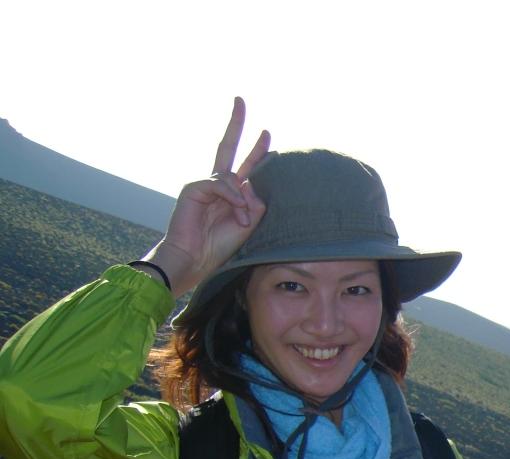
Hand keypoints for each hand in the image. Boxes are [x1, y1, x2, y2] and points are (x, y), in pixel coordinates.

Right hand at [139, 97, 269, 298]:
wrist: (194, 260)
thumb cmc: (219, 246)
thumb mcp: (248, 225)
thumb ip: (256, 204)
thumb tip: (255, 185)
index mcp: (231, 193)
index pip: (246, 165)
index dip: (257, 150)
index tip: (268, 134)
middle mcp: (217, 185)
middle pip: (227, 147)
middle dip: (235, 124)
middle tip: (240, 100)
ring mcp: (204, 185)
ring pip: (232, 177)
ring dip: (242, 201)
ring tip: (242, 221)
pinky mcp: (193, 188)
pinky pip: (220, 185)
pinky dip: (232, 198)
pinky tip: (237, 214)